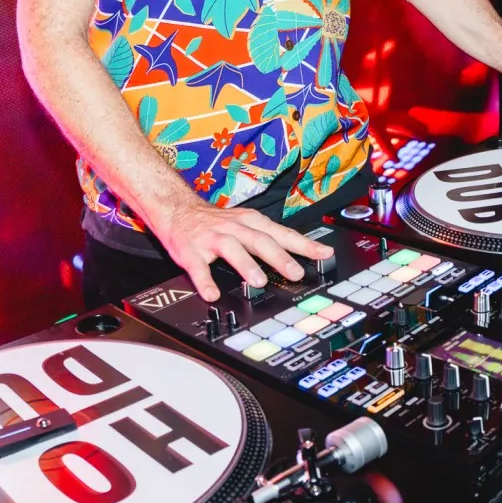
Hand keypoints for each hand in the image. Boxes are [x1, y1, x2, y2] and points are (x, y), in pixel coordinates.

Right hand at [149, 198, 333, 302]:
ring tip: (258, 282)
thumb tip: (298, 257)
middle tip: (295, 273)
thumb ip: (268, 239)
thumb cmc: (215, 222)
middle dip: (279, 256)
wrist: (176, 208)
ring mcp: (211, 237)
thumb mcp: (245, 223)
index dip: (304, 244)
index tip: (324, 255)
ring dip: (246, 264)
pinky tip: (212, 294)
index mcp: (250, 222)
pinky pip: (198, 266)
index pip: (281, 233)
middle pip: (259, 239)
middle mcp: (233, 227)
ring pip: (231, 248)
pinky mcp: (190, 249)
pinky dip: (205, 280)